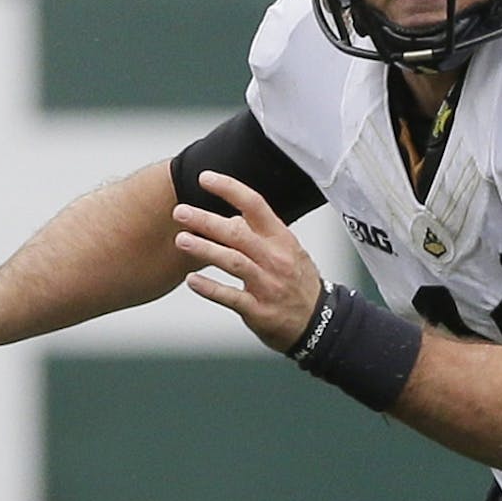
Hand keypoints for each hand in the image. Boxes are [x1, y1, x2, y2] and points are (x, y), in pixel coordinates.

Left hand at [174, 170, 328, 353]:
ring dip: (205, 249)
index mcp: (282, 239)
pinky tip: (192, 280)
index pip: (255, 205)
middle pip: (238, 232)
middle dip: (206, 220)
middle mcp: (276, 259)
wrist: (321, 322)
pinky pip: (231, 297)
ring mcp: (268, 285)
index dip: (229, 189)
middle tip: (180, 212)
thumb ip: (261, 234)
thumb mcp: (289, 251)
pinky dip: (211, 288)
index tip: (205, 178)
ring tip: (181, 240)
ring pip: (233, 261)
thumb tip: (231, 216)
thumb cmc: (298, 282)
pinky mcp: (259, 310)